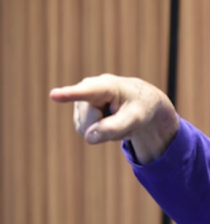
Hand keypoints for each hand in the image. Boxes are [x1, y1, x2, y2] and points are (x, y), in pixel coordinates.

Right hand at [50, 74, 178, 163]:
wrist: (141, 102)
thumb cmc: (140, 106)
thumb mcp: (136, 118)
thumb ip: (115, 128)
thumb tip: (88, 138)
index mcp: (106, 85)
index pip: (85, 92)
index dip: (69, 94)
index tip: (53, 95)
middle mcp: (88, 89)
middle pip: (90, 124)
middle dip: (108, 128)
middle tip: (124, 118)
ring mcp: (81, 101)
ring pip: (86, 130)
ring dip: (106, 131)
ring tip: (117, 118)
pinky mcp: (79, 113)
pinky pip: (86, 133)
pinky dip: (102, 133)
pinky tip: (110, 121)